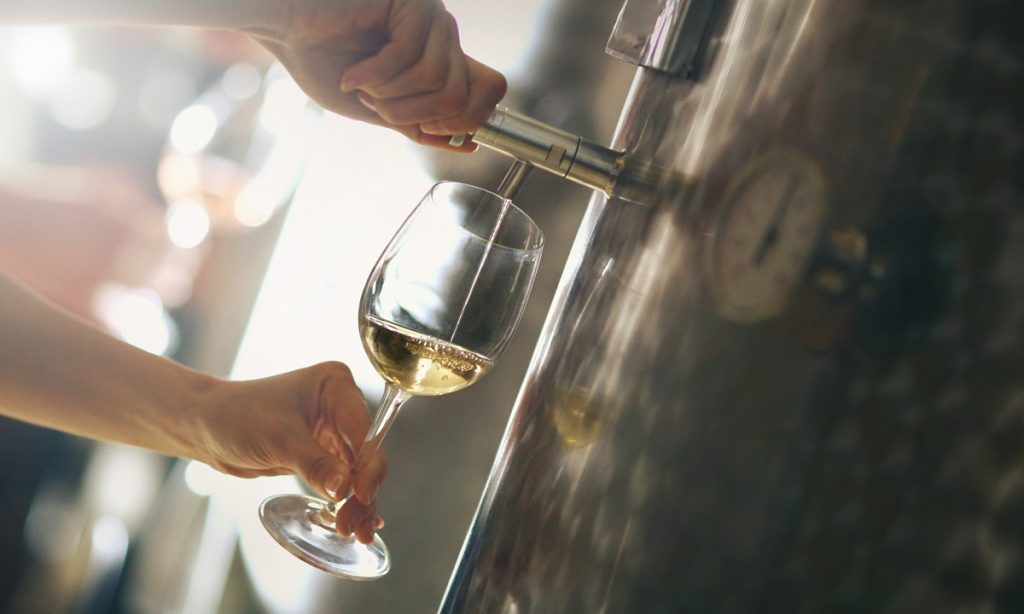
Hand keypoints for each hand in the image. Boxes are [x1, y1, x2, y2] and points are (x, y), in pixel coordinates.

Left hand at [195, 361, 386, 542]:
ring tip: (358, 532)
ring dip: (358, 501)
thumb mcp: (279, 438)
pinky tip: (355, 520)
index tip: (363, 496)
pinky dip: (347, 500)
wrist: (206, 426)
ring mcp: (332, 429)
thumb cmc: (237, 416)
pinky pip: (342, 478)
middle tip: (354, 524)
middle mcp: (340, 405)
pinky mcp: (321, 451)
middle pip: (365, 454)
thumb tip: (345, 489)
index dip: (367, 465)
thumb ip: (315, 463)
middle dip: (363, 491)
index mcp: (335, 386)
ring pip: (357, 471)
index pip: (363, 430)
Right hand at [251, 0, 505, 149]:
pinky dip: (375, 75)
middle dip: (408, 114)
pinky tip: (352, 72)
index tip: (416, 127)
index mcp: (441, 57)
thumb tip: (468, 144)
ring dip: (389, 95)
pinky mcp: (413, 2)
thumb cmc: (320, 61)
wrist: (282, 27)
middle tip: (372, 104)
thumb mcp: (378, 107)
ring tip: (360, 85)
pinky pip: (410, 56)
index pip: (489, 90)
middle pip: (459, 96)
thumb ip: (419, 123)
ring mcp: (431, 16)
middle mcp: (443, 35)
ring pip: (435, 80)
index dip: (459, 122)